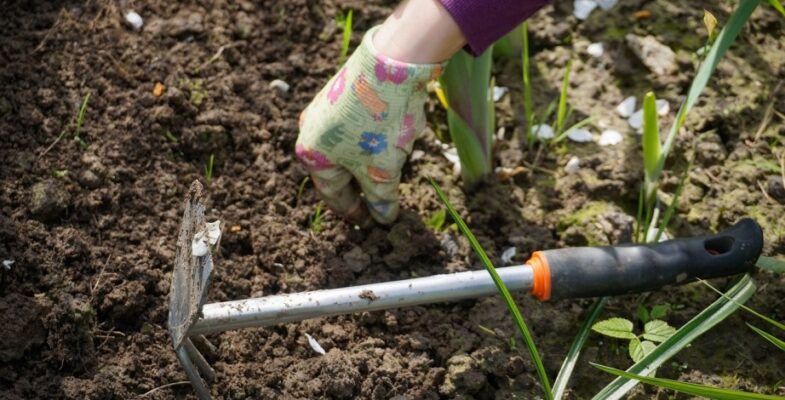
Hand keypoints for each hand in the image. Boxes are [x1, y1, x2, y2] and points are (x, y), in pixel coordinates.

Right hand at [295, 26, 443, 224]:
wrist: (392, 63)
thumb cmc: (379, 124)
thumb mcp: (382, 171)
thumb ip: (381, 199)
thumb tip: (384, 218)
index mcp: (312, 156)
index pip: (334, 195)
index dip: (355, 213)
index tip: (372, 224)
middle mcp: (311, 132)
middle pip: (339, 171)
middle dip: (362, 187)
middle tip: (381, 203)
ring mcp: (325, 110)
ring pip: (349, 149)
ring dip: (370, 163)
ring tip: (392, 170)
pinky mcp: (343, 93)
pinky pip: (357, 128)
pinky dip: (373, 141)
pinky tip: (394, 139)